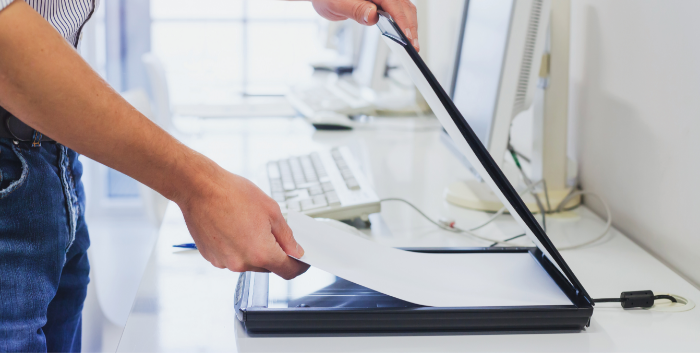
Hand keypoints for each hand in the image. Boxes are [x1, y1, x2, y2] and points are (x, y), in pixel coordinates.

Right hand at [178, 166, 308, 279]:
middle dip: (275, 253)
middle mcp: (241, 263)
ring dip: (254, 250)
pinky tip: (233, 228)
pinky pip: (232, 257)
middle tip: (272, 231)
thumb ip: (286, 236)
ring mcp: (224, 262)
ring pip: (249, 263)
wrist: (199, 187)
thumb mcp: (271, 210)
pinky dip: (237, 248)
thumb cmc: (232, 194)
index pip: (287, 271)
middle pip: (268, 267)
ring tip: (248, 224)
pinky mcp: (211, 258)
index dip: (299, 267)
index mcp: (260, 253)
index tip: (302, 261)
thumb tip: (295, 250)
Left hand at [309, 0, 418, 50]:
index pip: (394, 4)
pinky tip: (405, 35)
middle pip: (404, 6)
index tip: (406, 36)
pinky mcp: (383, 1)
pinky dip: (403, 22)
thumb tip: (372, 15)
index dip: (402, 20)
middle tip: (413, 47)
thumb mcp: (336, 4)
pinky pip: (398, 9)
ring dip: (410, 25)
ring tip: (412, 44)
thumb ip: (355, 9)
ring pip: (404, 8)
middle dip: (411, 26)